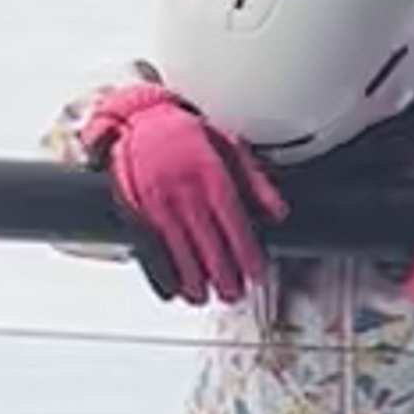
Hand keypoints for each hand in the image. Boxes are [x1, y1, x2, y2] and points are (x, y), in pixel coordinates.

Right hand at [83, 82, 281, 306]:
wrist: (140, 116)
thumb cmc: (187, 133)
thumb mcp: (230, 146)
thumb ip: (256, 181)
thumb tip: (278, 213)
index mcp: (211, 174)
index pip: (233, 223)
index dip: (246, 253)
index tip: (256, 273)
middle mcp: (184, 189)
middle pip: (207, 242)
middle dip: (222, 274)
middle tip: (233, 294)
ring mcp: (156, 200)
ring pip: (178, 249)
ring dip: (191, 279)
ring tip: (203, 297)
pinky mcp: (134, 208)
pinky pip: (148, 246)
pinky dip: (159, 272)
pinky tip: (171, 288)